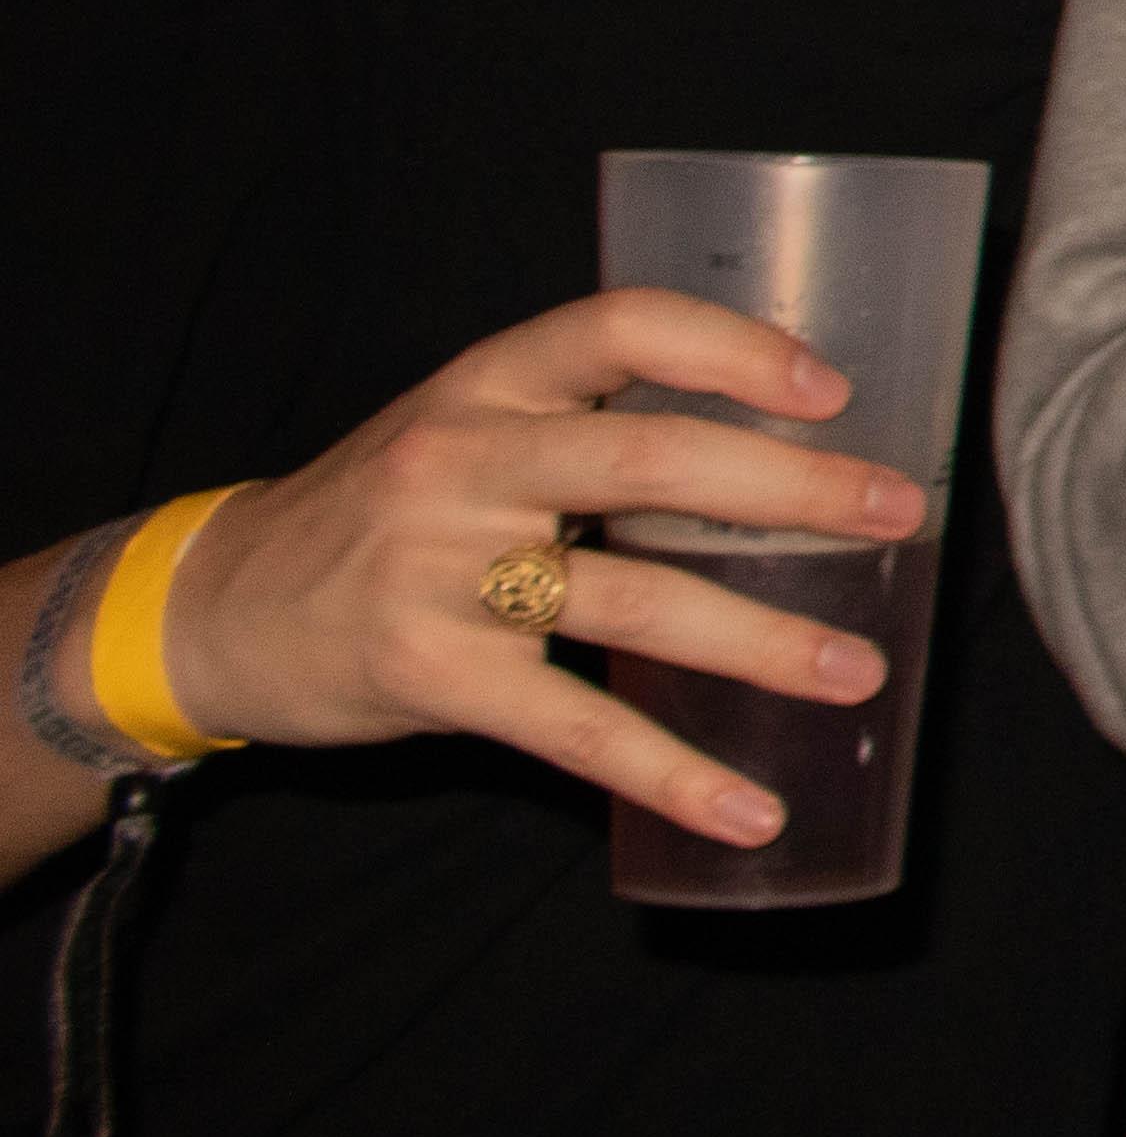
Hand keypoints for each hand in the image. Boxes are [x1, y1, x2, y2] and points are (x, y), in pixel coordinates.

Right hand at [155, 290, 932, 853]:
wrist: (213, 608)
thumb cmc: (379, 514)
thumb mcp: (463, 432)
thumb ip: (585, 428)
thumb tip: (773, 452)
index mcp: (487, 383)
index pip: (621, 326)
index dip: (734, 349)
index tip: (833, 390)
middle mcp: (463, 461)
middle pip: (655, 462)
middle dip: (794, 491)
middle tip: (902, 515)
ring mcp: (441, 570)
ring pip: (637, 598)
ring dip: (764, 643)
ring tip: (860, 674)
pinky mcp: (432, 675)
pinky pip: (576, 727)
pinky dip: (673, 774)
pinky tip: (750, 810)